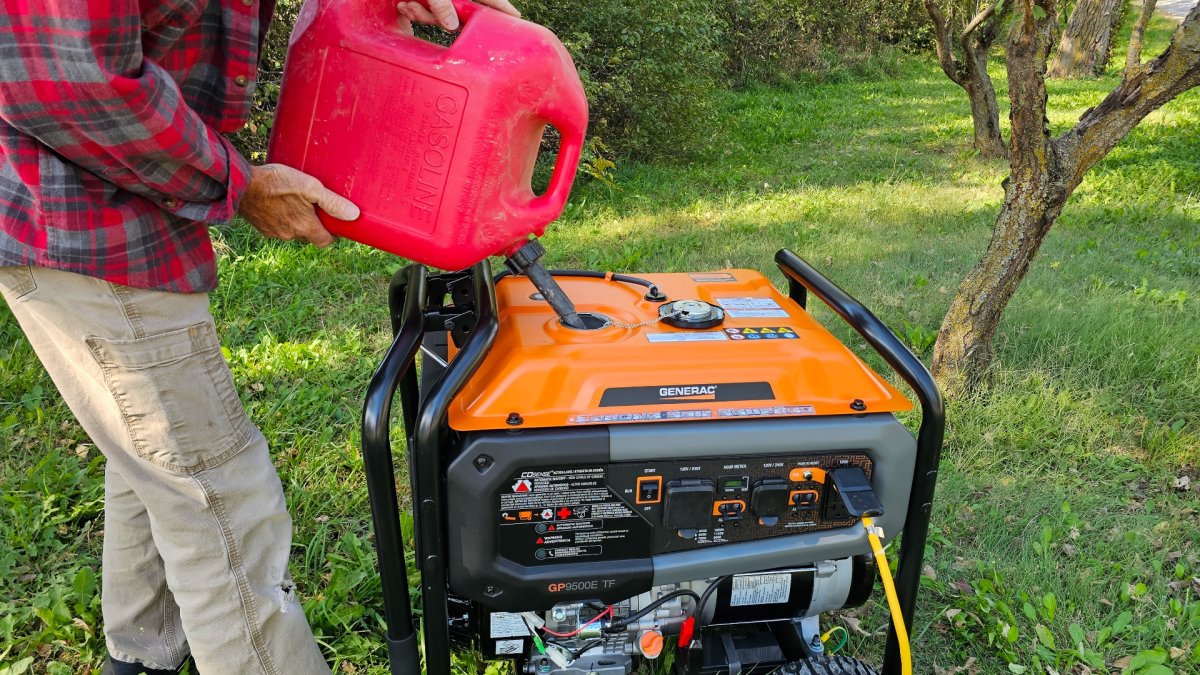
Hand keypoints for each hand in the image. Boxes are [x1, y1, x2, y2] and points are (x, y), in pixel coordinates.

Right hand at [237, 164, 359, 247]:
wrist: (240, 184)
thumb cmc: (277, 183)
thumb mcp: (310, 187)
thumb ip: (332, 202)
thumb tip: (354, 215)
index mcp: (305, 227)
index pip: (325, 242)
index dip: (332, 234)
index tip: (333, 224)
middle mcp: (290, 235)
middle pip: (309, 236)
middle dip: (314, 225)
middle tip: (314, 208)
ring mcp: (274, 233)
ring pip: (292, 231)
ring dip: (296, 221)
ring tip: (295, 202)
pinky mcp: (261, 228)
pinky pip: (277, 227)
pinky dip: (281, 219)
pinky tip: (279, 203)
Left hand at [396, 0, 519, 33]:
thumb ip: (440, 2)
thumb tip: (451, 26)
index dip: (502, 9)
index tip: (517, 20)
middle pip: (459, 12)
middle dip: (437, 16)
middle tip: (414, 7)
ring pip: (440, 15)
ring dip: (421, 13)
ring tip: (406, 3)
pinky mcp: (428, 0)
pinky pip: (427, 12)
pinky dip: (414, 10)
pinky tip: (404, 4)